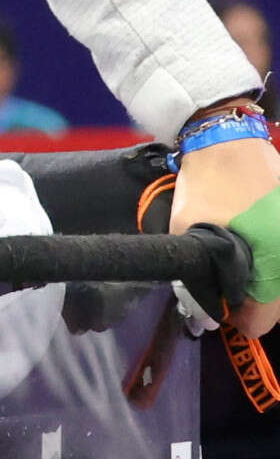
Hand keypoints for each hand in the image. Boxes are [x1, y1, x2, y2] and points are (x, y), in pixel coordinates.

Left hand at [167, 129, 279, 337]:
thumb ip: (196, 277)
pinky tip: (252, 245)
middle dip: (256, 300)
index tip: (224, 311)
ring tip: (240, 266)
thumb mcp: (187, 233)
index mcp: (274, 258)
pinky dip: (273, 256)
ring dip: (266, 278)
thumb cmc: (207, 186)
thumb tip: (205, 313)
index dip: (242, 320)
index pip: (267, 317)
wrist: (229, 139)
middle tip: (229, 289)